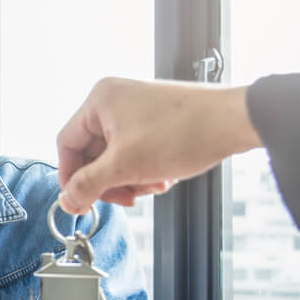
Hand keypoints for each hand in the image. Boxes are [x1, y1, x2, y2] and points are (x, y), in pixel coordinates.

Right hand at [56, 78, 261, 213]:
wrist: (233, 122)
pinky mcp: (155, 119)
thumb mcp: (126, 166)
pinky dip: (144, 169)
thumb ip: (88, 185)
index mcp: (100, 100)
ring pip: (115, 156)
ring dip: (130, 178)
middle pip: (92, 152)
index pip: (67, 143)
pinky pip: (135, 151)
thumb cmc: (183, 133)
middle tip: (124, 198)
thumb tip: (66, 200)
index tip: (78, 200)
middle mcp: (115, 99)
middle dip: (109, 180)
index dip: (71, 176)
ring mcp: (136, 108)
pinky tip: (162, 178)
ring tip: (151, 185)